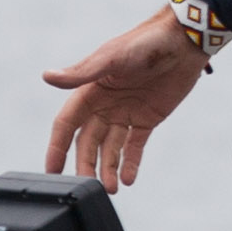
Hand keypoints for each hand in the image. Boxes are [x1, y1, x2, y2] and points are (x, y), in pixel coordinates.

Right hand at [39, 11, 204, 185]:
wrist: (184, 41)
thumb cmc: (144, 42)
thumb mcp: (111, 58)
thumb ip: (81, 73)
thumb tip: (47, 77)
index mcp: (91, 90)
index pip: (67, 124)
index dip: (57, 147)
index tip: (52, 170)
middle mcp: (105, 104)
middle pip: (88, 142)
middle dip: (86, 165)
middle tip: (87, 186)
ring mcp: (126, 113)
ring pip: (110, 148)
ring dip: (108, 169)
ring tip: (111, 189)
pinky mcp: (148, 118)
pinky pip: (135, 146)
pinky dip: (131, 163)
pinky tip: (129, 179)